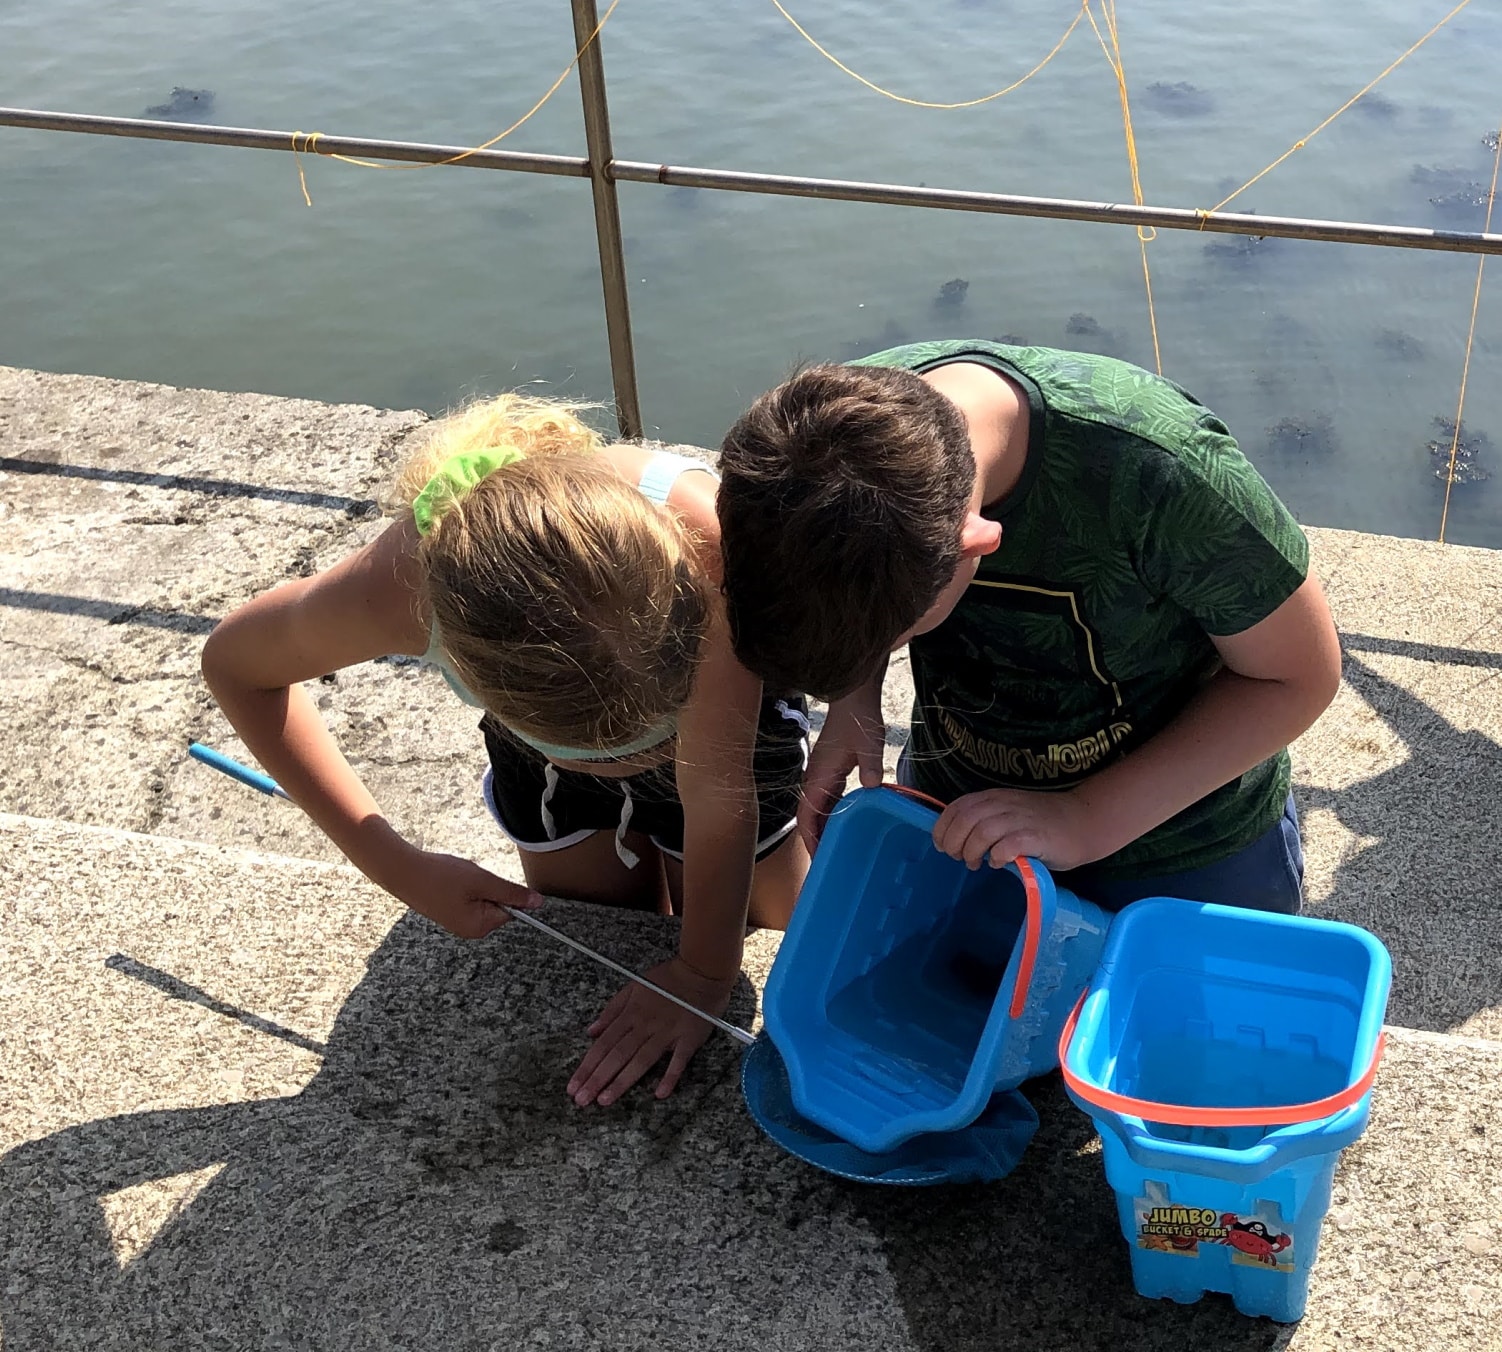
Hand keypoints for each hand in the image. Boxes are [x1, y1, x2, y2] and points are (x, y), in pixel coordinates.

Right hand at [385, 847, 542, 939]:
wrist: (404, 871)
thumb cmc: (441, 877)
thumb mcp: (483, 882)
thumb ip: (512, 893)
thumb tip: (538, 903)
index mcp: (480, 927)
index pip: (512, 910)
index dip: (505, 891)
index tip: (488, 881)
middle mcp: (470, 930)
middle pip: (498, 905)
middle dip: (489, 887)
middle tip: (470, 879)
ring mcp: (459, 923)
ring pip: (484, 899)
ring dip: (478, 885)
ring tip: (458, 880)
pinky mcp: (450, 913)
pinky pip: (471, 898)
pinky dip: (466, 886)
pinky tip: (451, 881)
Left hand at [567, 958, 735, 1106]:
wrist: (701, 971)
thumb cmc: (667, 978)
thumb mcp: (633, 986)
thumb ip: (612, 1010)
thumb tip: (591, 1031)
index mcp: (631, 1013)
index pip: (603, 1044)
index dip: (587, 1065)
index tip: (573, 1086)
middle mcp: (645, 1025)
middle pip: (617, 1055)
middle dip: (597, 1078)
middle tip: (581, 1100)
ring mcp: (667, 1033)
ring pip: (640, 1060)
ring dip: (622, 1081)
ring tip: (605, 1101)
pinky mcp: (688, 1039)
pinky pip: (679, 1060)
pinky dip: (670, 1076)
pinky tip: (660, 1094)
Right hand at [798, 696, 885, 850]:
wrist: (853, 695)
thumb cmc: (858, 717)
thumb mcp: (868, 744)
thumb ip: (871, 766)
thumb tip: (874, 785)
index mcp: (819, 776)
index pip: (807, 815)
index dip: (810, 838)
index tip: (817, 858)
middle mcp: (815, 778)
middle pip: (809, 816)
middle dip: (814, 839)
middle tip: (826, 862)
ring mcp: (821, 774)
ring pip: (816, 808)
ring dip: (822, 828)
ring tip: (833, 848)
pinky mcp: (830, 769)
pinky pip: (826, 798)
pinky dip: (830, 814)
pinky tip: (842, 824)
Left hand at [933, 788, 1098, 873]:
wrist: (1084, 821)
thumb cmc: (1043, 823)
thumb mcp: (1009, 813)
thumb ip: (985, 820)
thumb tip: (956, 840)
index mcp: (995, 797)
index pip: (958, 807)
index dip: (943, 827)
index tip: (941, 845)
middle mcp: (1005, 804)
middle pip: (966, 819)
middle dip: (954, 841)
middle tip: (957, 857)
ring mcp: (1021, 818)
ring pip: (983, 830)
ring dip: (972, 850)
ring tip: (975, 863)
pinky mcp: (1037, 836)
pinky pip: (1009, 844)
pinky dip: (997, 855)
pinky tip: (998, 863)